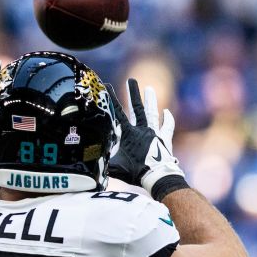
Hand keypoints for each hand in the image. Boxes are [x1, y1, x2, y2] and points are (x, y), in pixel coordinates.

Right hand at [107, 79, 184, 198]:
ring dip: (150, 100)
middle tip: (131, 80)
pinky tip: (167, 111)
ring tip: (149, 89)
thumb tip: (88, 162)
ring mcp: (154, 133)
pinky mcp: (164, 139)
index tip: (107, 86)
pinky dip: (168, 119)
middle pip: (136, 108)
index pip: (118, 113)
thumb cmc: (136, 172)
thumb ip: (104, 162)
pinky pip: (167, 126)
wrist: (157, 177)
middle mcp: (142, 129)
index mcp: (128, 133)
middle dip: (133, 93)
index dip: (112, 99)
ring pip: (152, 112)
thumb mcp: (115, 167)